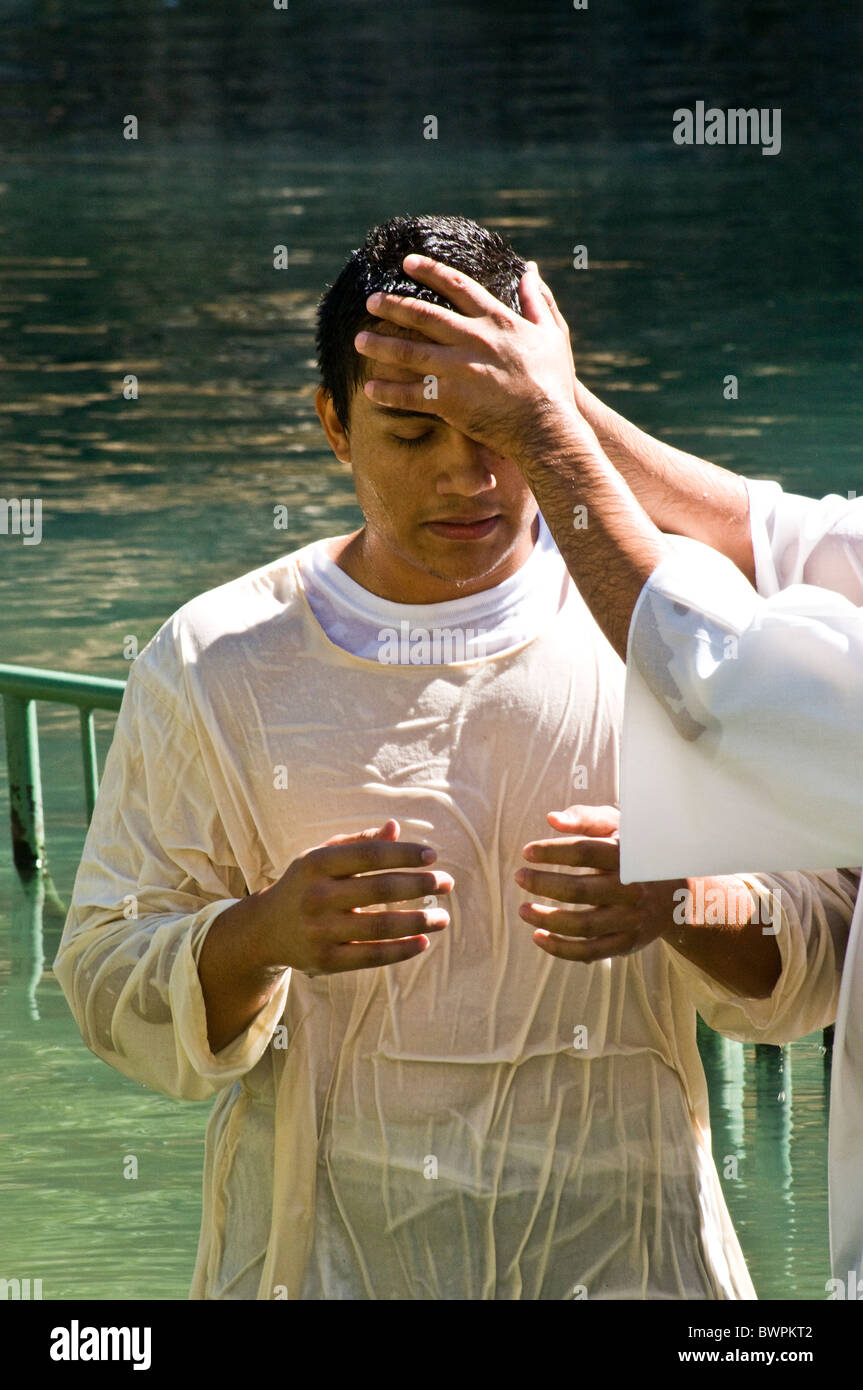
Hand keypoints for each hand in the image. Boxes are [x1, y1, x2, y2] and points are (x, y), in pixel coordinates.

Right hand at [256, 818, 451, 974]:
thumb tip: (396, 827)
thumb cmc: (305, 884)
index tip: (433, 855)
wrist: (265, 930)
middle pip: (379, 889)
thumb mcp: (322, 857)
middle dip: (419, 885)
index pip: (369, 855)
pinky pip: (371, 956)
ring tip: (442, 917)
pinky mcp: (326, 960)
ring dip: (418, 921)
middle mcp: (317, 896)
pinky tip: (423, 942)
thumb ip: (359, 842)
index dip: (403, 853)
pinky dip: (400, 950)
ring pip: (380, 926)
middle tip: (447, 883)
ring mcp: (320, 931)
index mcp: (316, 863)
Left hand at [354, 253, 585, 465]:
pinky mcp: (450, 400)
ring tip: (358, 341)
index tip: (407, 264)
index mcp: (497, 320)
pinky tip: (370, 389)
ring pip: (410, 352)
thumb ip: (539, 300)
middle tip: (370, 301)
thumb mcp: (553, 335)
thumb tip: (531, 270)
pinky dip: (389, 392)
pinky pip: (411, 394)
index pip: (456, 286)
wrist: (548, 426)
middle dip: (393, 306)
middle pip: (424, 315)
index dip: (429, 272)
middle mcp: (474, 339)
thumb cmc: (554, 382)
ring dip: (381, 345)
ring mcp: (459, 370)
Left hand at [514, 805, 686, 962]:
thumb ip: (587, 819)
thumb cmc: (638, 852)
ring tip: (523, 909)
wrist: (681, 893)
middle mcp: (632, 889)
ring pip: (583, 925)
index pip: (585, 852)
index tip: (527, 852)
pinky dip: (561, 948)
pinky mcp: (627, 943)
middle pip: (581, 890)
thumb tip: (552, 819)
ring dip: (547, 919)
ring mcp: (630, 919)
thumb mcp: (621, 828)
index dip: (553, 851)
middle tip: (518, 877)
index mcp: (629, 856)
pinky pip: (591, 952)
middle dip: (544, 884)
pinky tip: (538, 937)